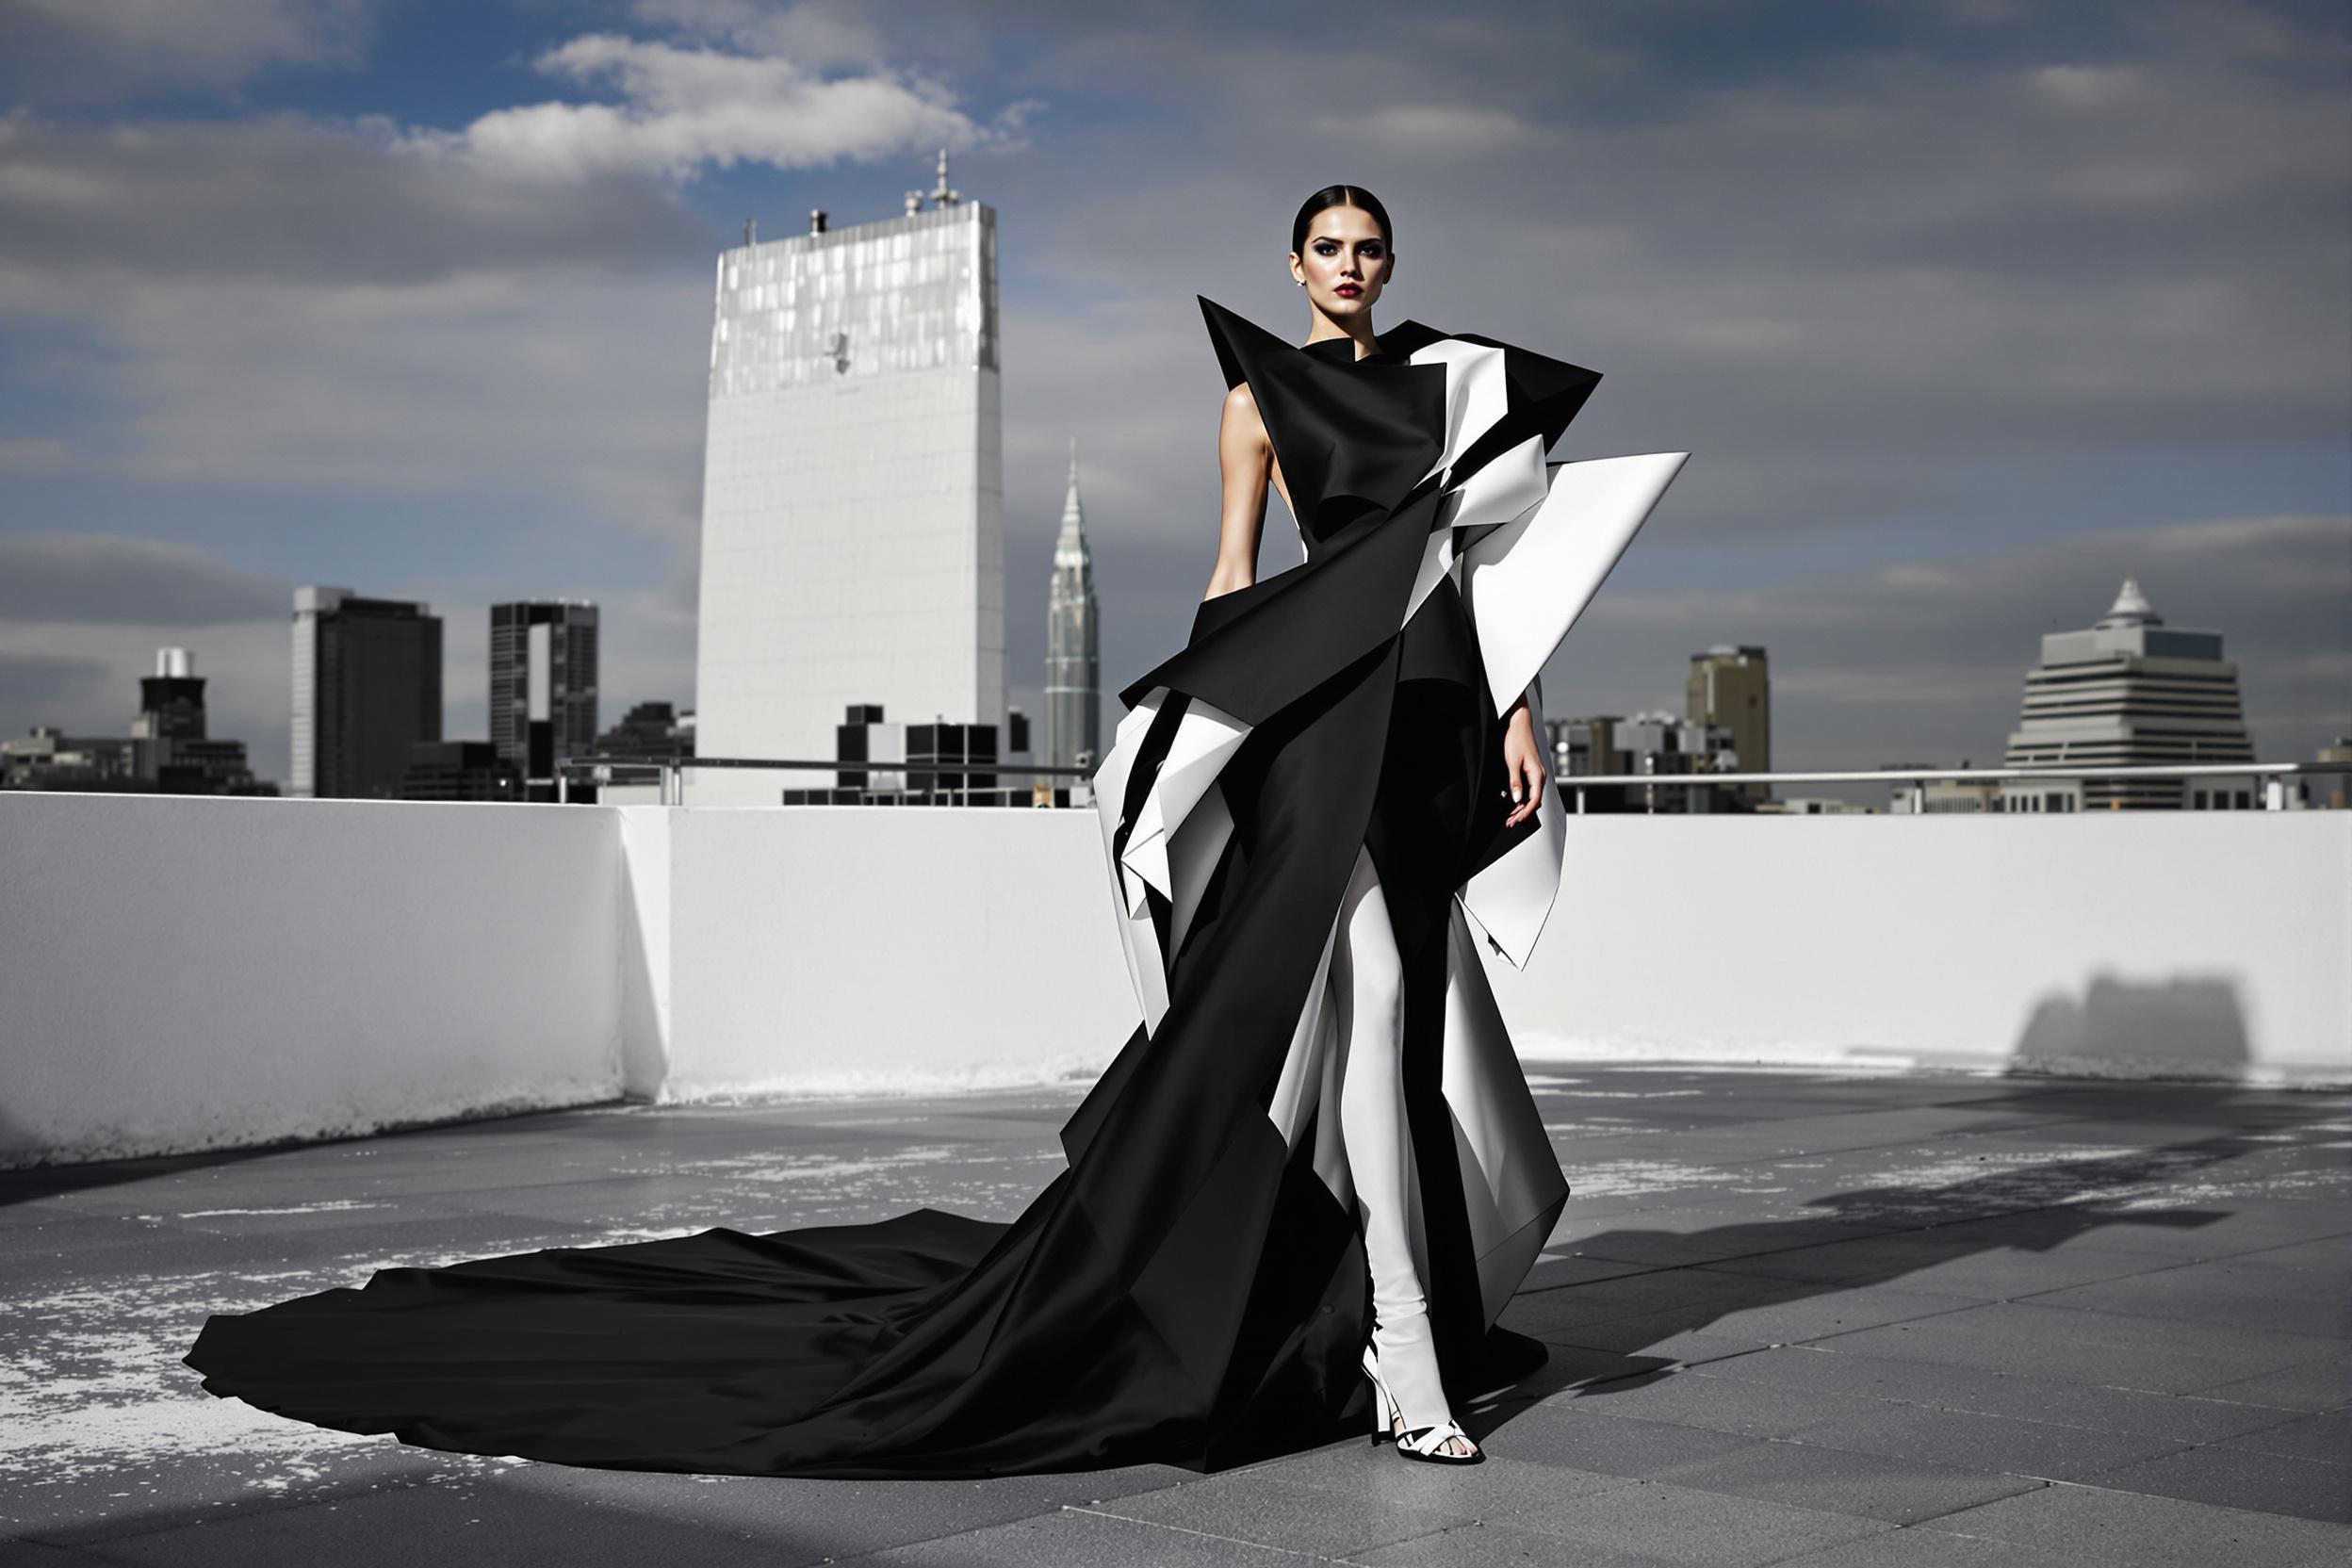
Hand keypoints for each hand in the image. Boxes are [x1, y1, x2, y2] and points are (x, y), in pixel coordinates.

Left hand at [1502, 700, 1545, 828]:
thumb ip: (1515, 782)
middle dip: (1522, 813)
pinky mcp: (1531, 772)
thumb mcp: (1512, 762)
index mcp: (1537, 774)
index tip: (1516, 819)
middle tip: (1509, 822)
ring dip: (1521, 807)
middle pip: (1533, 801)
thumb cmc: (1517, 740)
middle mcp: (1539, 776)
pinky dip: (1521, 798)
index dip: (1526, 812)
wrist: (1519, 725)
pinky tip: (1511, 803)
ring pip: (1531, 796)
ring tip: (1510, 816)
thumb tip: (1517, 798)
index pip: (1535, 799)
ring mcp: (1536, 774)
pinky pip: (1528, 789)